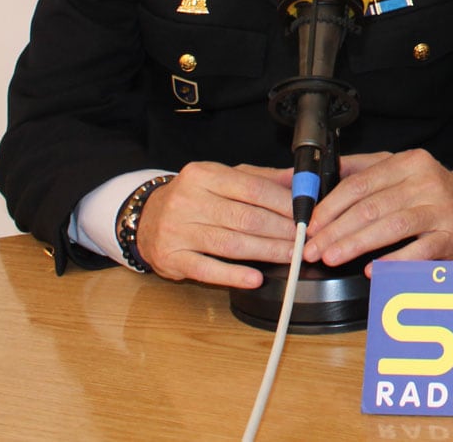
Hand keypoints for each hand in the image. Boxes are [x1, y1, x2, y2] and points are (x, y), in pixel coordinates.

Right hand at [132, 161, 298, 287]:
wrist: (147, 218)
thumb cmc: (193, 197)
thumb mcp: (222, 178)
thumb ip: (260, 178)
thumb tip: (298, 180)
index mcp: (204, 175)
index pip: (252, 188)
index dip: (283, 203)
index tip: (306, 214)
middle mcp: (188, 200)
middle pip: (245, 217)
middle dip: (280, 230)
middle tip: (304, 239)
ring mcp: (178, 230)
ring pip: (231, 244)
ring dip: (266, 251)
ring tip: (291, 256)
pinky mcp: (172, 258)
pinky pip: (208, 269)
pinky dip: (234, 275)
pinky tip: (255, 278)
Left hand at [304, 150, 452, 270]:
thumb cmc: (431, 190)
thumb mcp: (400, 168)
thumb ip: (361, 169)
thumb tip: (319, 175)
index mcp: (408, 163)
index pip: (360, 184)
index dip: (331, 206)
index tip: (311, 224)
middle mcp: (425, 183)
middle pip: (371, 206)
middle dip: (336, 230)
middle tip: (313, 248)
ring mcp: (440, 210)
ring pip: (391, 226)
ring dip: (356, 244)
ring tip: (333, 257)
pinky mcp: (450, 237)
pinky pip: (418, 251)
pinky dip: (393, 261)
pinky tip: (371, 269)